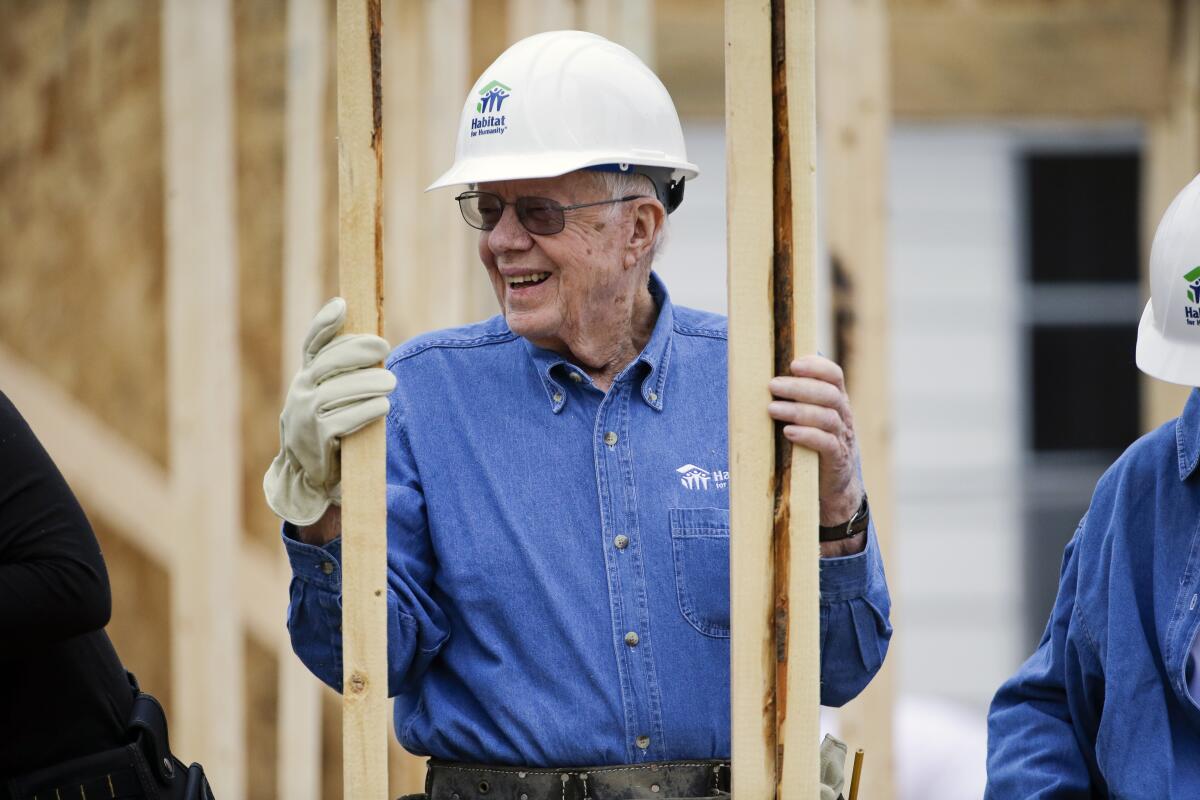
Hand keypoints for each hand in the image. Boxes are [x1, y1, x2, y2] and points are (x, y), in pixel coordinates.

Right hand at [263, 297, 395, 525]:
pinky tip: (382, 407)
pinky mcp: (317, 437)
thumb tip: (375, 342)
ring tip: (390, 383)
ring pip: (338, 391)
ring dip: (368, 385)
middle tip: (385, 347)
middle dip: (358, 351)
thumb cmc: (329, 424)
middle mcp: (301, 389)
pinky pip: (344, 419)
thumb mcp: (330, 394)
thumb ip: (344, 371)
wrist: (308, 471)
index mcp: (306, 374)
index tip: (342, 305)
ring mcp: (306, 413)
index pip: (313, 343)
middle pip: (329, 362)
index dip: (325, 322)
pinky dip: (366, 411)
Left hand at [767, 355, 864, 526]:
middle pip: (828, 394)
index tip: (793, 364)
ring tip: (772, 408)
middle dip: (799, 387)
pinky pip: (827, 444)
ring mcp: (842, 437)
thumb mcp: (810, 418)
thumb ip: (796, 398)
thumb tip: (757, 378)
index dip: (816, 366)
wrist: (835, 485)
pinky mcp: (837, 459)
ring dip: (798, 410)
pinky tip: (788, 433)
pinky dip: (807, 435)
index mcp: (836, 400)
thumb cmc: (813, 443)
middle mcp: (843, 416)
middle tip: (772, 385)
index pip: (834, 375)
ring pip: (827, 417)